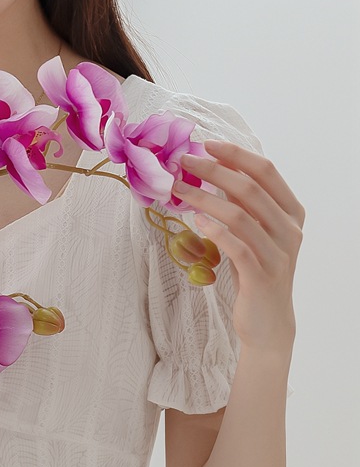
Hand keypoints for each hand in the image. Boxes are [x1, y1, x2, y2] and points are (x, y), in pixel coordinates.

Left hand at [175, 139, 304, 352]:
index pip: (266, 172)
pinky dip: (215, 231)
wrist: (268, 323)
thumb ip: (241, 206)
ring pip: (241, 215)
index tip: (205, 144)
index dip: (236, 155)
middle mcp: (290, 229)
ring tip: (176, 190)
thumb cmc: (254, 273)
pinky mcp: (262, 276)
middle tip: (182, 161)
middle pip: (251, 188)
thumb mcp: (253, 234)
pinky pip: (238, 247)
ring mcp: (278, 253)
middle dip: (214, 170)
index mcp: (291, 213)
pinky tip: (195, 222)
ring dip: (204, 199)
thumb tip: (210, 174)